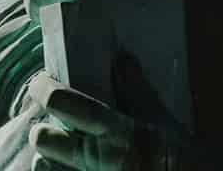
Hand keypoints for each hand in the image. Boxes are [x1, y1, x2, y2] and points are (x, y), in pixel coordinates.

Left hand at [28, 73, 212, 170]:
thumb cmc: (181, 158)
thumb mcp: (163, 123)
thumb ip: (139, 92)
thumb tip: (123, 61)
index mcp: (117, 132)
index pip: (66, 104)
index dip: (44, 90)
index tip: (41, 82)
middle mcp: (99, 159)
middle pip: (43, 139)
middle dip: (42, 128)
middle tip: (51, 122)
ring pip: (43, 167)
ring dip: (47, 157)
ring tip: (58, 151)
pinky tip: (66, 167)